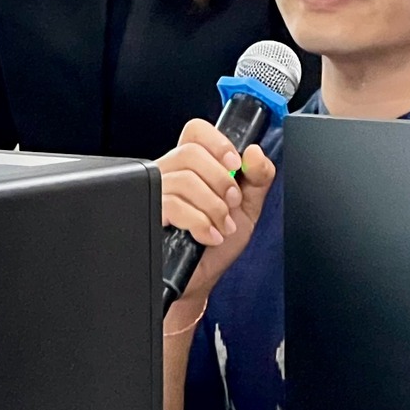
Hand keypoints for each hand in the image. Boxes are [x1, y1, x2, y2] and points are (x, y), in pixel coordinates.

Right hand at [160, 117, 276, 304]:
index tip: (235, 166)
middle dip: (220, 181)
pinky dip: (200, 222)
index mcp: (194, 165)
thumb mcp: (248, 207)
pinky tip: (208, 235)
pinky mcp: (151, 214)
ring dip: (213, 206)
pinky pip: (173, 205)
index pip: (196, 131)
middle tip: (231, 203)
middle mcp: (171, 173)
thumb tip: (254, 152)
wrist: (202, 278)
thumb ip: (258, 177)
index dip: (217, 143)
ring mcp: (157, 193)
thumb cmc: (220, 241)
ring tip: (221, 225)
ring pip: (184, 179)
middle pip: (190, 153)